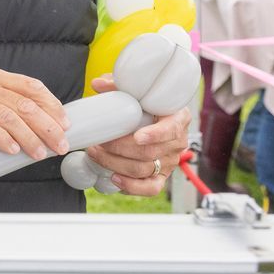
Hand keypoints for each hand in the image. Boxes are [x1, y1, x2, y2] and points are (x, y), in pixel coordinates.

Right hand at [0, 65, 67, 160]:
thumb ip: (6, 105)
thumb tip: (42, 124)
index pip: (30, 86)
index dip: (52, 105)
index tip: (65, 123)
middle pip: (24, 103)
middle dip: (47, 126)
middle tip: (60, 144)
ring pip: (9, 116)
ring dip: (29, 137)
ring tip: (39, 153)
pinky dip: (3, 139)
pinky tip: (12, 151)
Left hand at [84, 74, 191, 196]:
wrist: (155, 120)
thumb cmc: (146, 104)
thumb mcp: (136, 91)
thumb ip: (118, 86)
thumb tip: (97, 84)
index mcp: (177, 118)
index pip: (171, 129)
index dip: (155, 135)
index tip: (138, 136)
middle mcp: (177, 142)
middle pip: (150, 152)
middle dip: (119, 149)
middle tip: (99, 142)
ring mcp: (170, 161)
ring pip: (144, 170)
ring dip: (115, 164)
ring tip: (95, 154)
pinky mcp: (161, 176)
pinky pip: (150, 188)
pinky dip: (131, 186)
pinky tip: (114, 178)